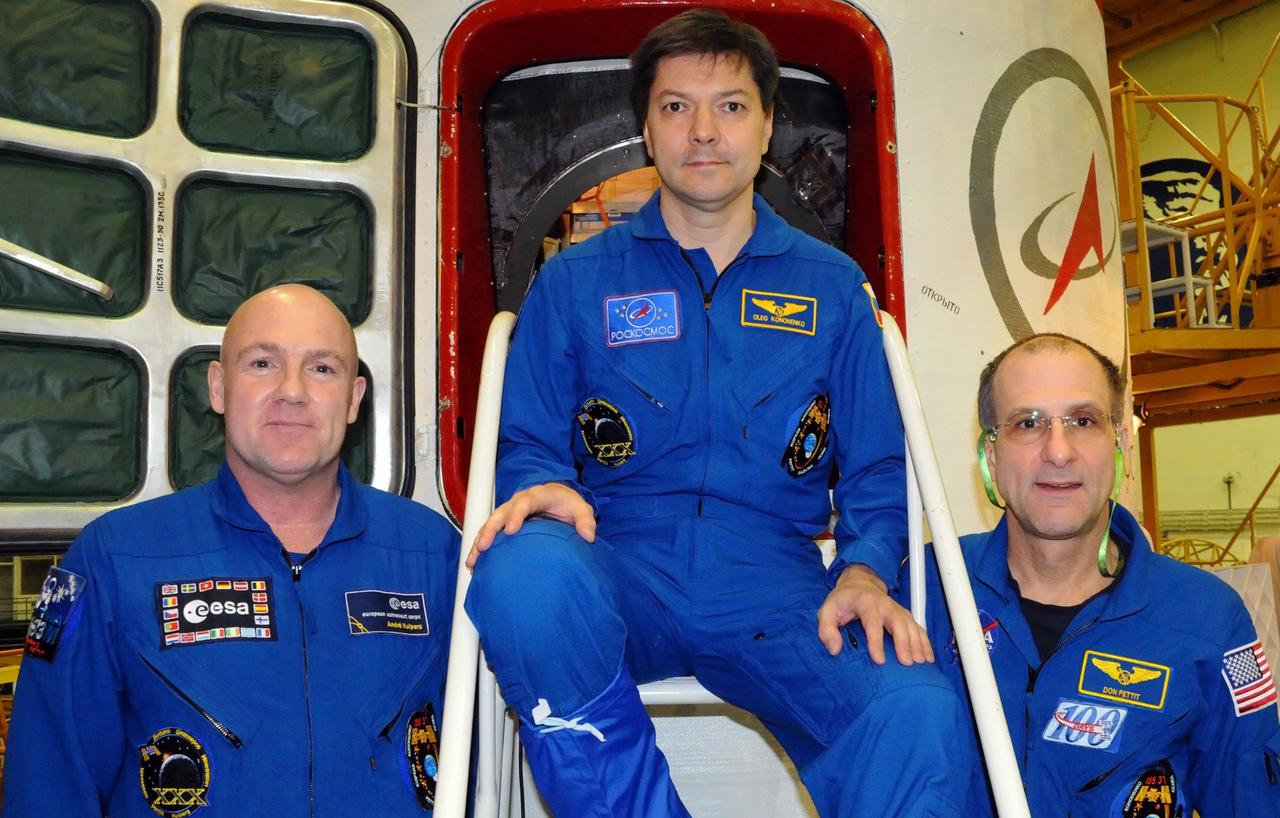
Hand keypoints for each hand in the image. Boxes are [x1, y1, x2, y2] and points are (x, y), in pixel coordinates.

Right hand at [466, 482, 595, 567]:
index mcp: (537, 496)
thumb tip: (588, 536)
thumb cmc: (568, 504)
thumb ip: (586, 520)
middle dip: (491, 530)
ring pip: (490, 524)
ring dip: (480, 541)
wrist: (557, 498)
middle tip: (483, 547)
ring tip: (472, 561)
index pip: (524, 503)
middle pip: (500, 513)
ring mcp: (508, 512)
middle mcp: (518, 501)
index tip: (511, 531)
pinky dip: (480, 547)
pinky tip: (474, 564)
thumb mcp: (581, 508)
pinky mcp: (504, 523)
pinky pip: (489, 533)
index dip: (516, 515)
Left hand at [816, 564, 934, 665]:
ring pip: (910, 625)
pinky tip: (929, 657)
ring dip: (917, 643)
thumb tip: (834, 649)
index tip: (880, 660)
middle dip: (903, 643)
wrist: (859, 582)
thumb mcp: (827, 611)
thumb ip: (826, 630)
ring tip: (920, 662)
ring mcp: (896, 608)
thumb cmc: (842, 601)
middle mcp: (884, 604)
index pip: (872, 623)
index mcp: (865, 603)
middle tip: (907, 662)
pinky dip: (925, 641)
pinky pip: (917, 627)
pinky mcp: (904, 614)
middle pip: (897, 623)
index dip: (876, 642)